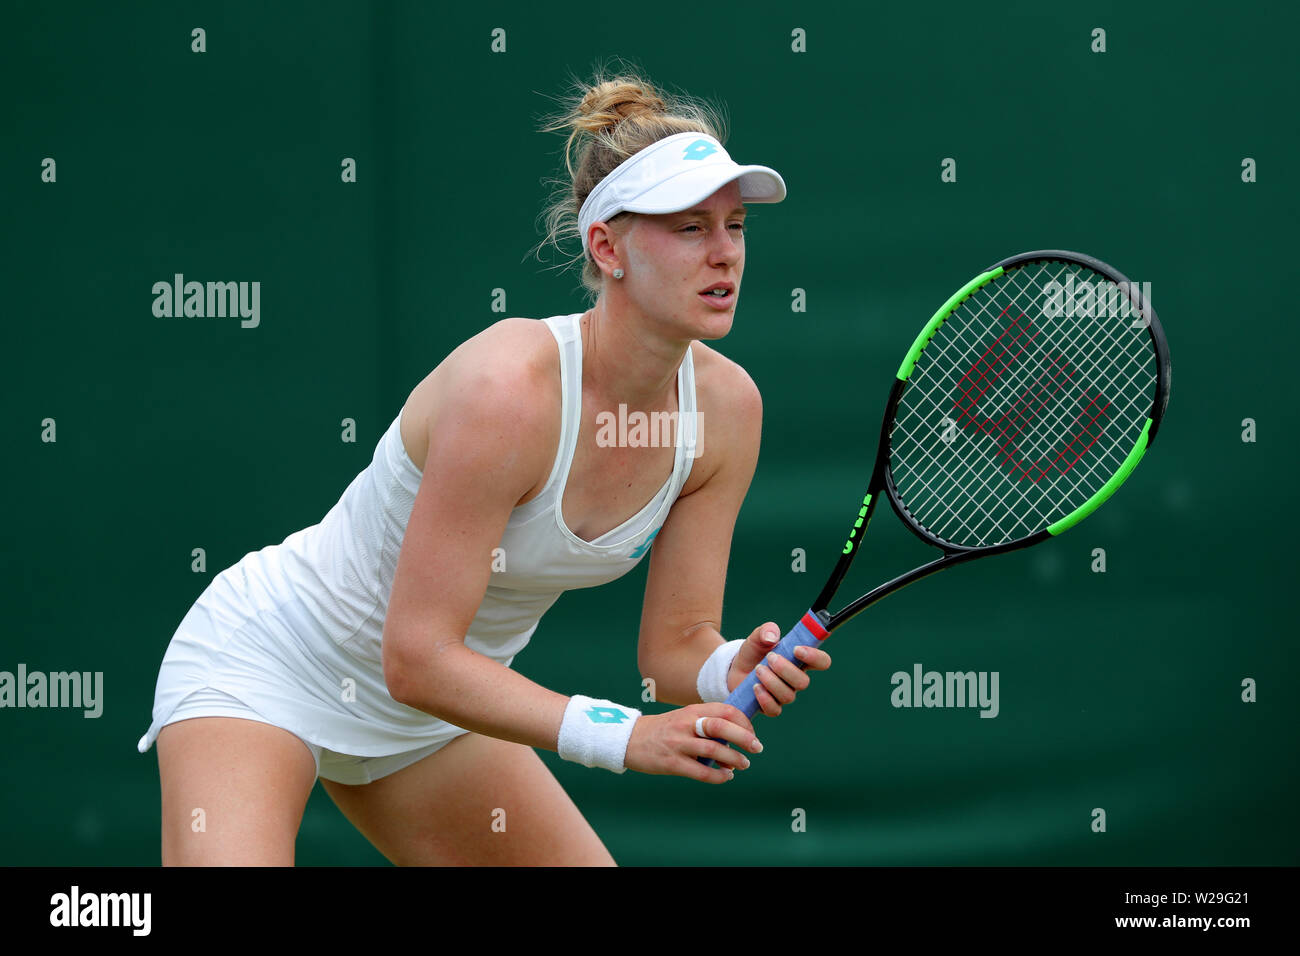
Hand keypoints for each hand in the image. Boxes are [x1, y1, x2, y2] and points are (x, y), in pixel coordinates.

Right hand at [624, 703, 761, 783]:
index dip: (744, 722)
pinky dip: (718, 776)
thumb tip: (738, 740)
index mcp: (692, 710)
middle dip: (744, 738)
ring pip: (713, 750)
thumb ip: (708, 724)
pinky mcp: (671, 763)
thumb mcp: (685, 718)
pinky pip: (700, 771)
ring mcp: (678, 743)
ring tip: (743, 764)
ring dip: (734, 759)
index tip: (752, 733)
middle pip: (721, 726)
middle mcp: (686, 724)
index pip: (725, 710)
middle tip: (757, 748)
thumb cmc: (664, 730)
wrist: (629, 739)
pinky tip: (725, 777)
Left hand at [727, 621, 831, 716]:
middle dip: (785, 669)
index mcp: (800, 660)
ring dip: (772, 681)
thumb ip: (766, 631)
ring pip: (788, 696)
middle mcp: (795, 679)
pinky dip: (764, 698)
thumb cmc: (753, 653)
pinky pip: (774, 710)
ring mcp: (784, 694)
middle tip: (770, 657)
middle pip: (803, 682)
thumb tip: (772, 636)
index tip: (797, 649)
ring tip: (758, 669)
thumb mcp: (757, 637)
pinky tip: (755, 687)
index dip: (815, 657)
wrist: (735, 669)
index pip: (821, 661)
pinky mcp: (771, 706)